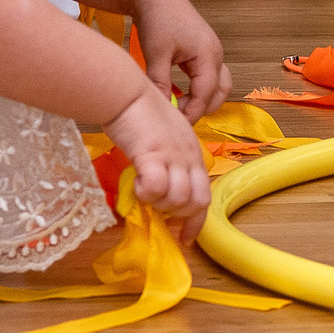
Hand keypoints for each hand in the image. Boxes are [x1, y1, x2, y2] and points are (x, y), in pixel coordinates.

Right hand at [103, 85, 212, 241]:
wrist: (127, 94)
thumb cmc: (141, 114)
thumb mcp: (166, 139)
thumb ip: (169, 161)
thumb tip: (161, 186)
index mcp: (193, 153)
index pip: (205, 194)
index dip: (197, 221)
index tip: (185, 238)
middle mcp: (189, 157)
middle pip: (198, 202)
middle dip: (178, 215)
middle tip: (156, 206)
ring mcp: (173, 156)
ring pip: (179, 200)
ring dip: (160, 204)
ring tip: (145, 191)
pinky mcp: (153, 155)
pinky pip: (157, 188)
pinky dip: (147, 194)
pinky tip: (137, 184)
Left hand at [131, 0, 230, 121]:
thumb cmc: (158, 19)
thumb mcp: (156, 54)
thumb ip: (159, 82)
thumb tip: (160, 108)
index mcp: (208, 55)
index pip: (206, 94)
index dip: (192, 113)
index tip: (175, 125)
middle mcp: (216, 55)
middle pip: (219, 92)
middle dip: (200, 108)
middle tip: (176, 117)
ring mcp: (212, 52)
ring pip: (217, 85)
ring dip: (201, 99)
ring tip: (178, 106)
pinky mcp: (203, 51)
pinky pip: (208, 76)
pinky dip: (197, 88)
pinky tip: (177, 91)